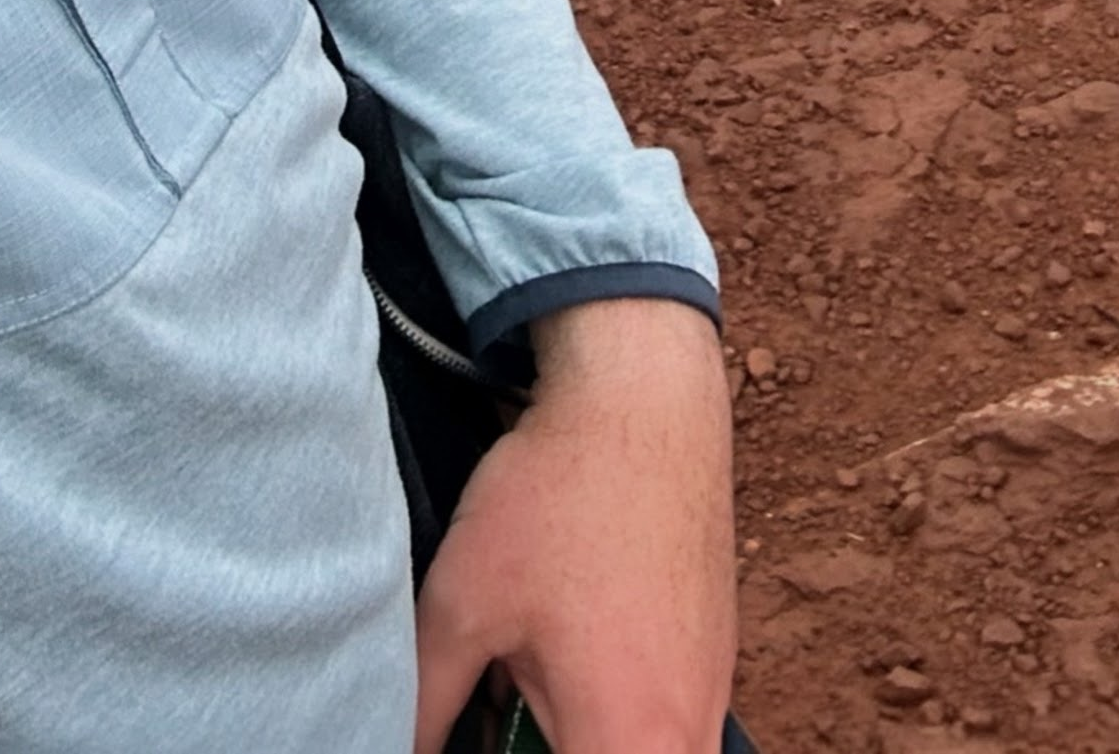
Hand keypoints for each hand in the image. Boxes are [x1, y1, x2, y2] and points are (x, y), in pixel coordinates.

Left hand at [412, 299, 735, 753]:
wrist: (645, 399)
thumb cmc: (559, 498)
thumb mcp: (464, 604)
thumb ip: (429, 702)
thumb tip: (401, 742)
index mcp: (625, 745)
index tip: (490, 729)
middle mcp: (689, 740)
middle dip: (546, 742)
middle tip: (505, 701)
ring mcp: (713, 699)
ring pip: (633, 747)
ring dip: (578, 732)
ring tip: (529, 673)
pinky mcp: (717, 660)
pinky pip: (664, 721)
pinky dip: (614, 706)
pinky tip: (576, 643)